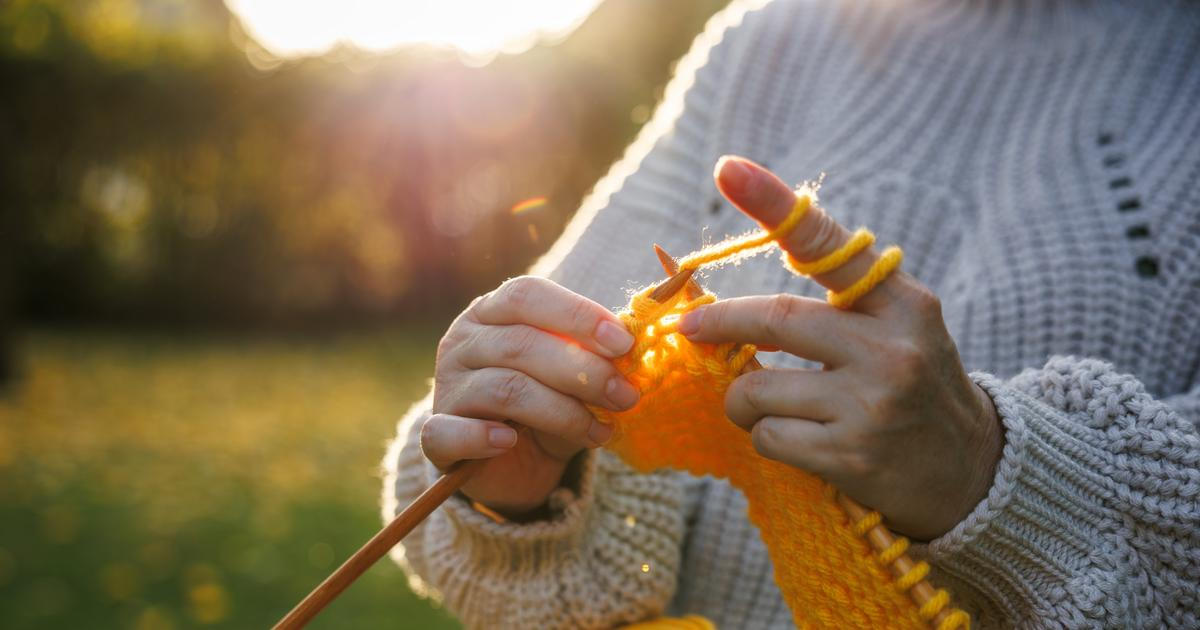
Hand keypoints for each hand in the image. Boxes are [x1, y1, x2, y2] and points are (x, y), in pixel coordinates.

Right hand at [424, 276, 639, 517]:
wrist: (510, 465)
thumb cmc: (546, 405)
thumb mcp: (573, 375)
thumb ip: (593, 356)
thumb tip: (633, 348)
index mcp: (492, 312)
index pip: (527, 295)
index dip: (576, 315)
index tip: (623, 343)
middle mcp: (463, 342)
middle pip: (521, 344)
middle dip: (583, 371)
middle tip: (626, 396)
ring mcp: (446, 387)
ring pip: (505, 389)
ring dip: (562, 411)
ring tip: (600, 431)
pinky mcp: (435, 436)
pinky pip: (448, 432)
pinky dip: (481, 437)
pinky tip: (510, 441)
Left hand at [679, 157, 1002, 539]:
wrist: (970, 471)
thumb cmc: (910, 384)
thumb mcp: (895, 327)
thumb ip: (833, 299)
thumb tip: (728, 293)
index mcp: (903, 303)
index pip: (829, 244)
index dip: (773, 203)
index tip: (728, 168)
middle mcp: (892, 349)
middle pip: (776, 319)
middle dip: (720, 323)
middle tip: (689, 326)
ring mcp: (873, 405)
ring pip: (758, 388)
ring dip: (742, 399)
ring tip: (767, 405)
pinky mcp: (852, 457)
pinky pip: (768, 436)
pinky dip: (763, 436)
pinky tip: (799, 441)